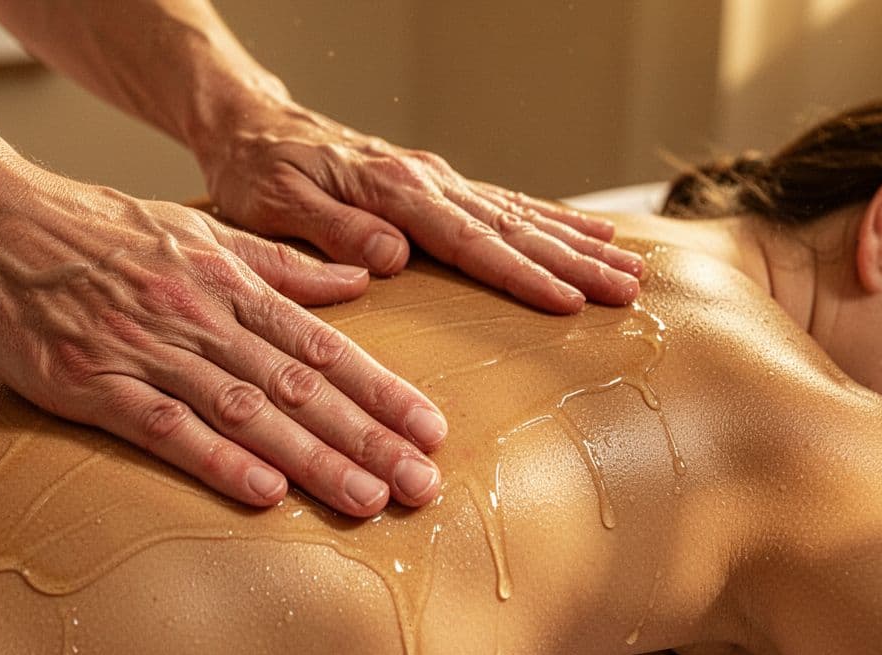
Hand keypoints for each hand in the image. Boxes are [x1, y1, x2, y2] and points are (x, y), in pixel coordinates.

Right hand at [0, 161, 445, 517]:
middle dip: (367, 438)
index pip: (323, 345)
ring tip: (367, 500)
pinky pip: (163, 425)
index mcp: (229, 281)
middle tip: (422, 485)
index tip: (430, 430)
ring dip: (311, 458)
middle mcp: (200, 316)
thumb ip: (281, 263)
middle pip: (299, 385)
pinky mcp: (91, 383)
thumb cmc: (98, 228)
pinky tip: (261, 491)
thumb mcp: (198, 228)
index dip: (380, 390)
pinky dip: (215, 458)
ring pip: (245, 410)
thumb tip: (358, 281)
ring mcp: (147, 350)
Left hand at [195, 101, 643, 312]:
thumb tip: (394, 257)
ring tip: (629, 268)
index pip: (468, 240)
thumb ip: (333, 230)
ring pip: (519, 214)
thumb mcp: (275, 203)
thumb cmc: (257, 169)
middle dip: (573, 262)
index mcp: (390, 188)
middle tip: (627, 292)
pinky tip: (588, 233)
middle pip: (511, 226)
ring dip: (575, 243)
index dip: (520, 275)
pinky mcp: (435, 184)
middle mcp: (424, 179)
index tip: (567, 302)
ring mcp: (435, 179)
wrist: (252, 125)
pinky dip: (551, 219)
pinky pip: (504, 203)